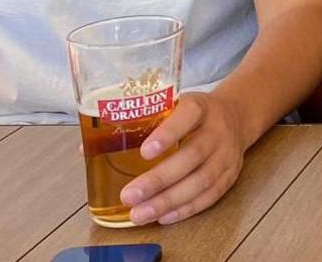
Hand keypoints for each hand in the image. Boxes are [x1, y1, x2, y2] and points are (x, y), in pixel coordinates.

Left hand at [120, 92, 248, 225]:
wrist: (236, 117)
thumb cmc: (193, 114)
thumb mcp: (172, 104)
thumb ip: (137, 123)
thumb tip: (86, 148)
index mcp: (200, 107)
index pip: (188, 116)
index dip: (168, 134)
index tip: (144, 152)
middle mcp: (217, 129)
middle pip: (192, 156)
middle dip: (159, 179)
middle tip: (129, 195)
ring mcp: (226, 154)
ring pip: (201, 181)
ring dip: (169, 200)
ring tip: (140, 214)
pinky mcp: (231, 174)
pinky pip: (210, 195)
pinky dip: (186, 208)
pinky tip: (164, 217)